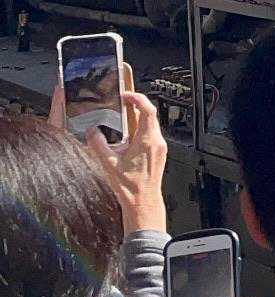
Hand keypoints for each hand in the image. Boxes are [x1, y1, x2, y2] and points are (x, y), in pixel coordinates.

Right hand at [82, 65, 167, 233]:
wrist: (143, 202)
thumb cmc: (130, 187)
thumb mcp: (108, 163)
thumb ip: (97, 144)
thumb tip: (91, 131)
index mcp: (147, 141)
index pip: (147, 110)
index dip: (137, 99)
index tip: (127, 94)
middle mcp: (157, 142)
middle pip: (150, 115)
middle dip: (137, 106)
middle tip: (124, 101)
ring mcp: (160, 148)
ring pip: (151, 125)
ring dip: (138, 118)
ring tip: (124, 115)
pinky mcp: (159, 154)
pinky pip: (151, 135)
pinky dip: (141, 129)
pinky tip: (129, 134)